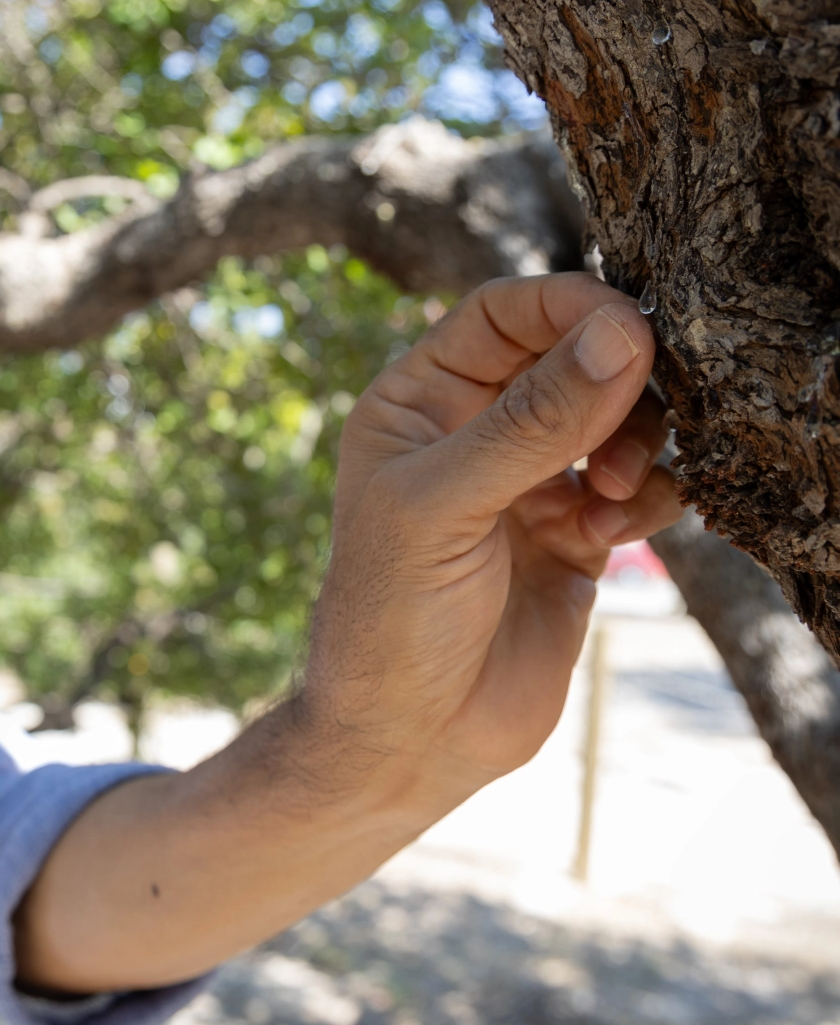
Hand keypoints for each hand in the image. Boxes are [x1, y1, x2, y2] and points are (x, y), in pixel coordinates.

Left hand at [14, 274, 684, 994]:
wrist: (411, 738)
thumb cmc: (392, 616)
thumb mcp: (446, 506)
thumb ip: (533, 421)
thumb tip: (622, 332)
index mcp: (417, 404)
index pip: (502, 313)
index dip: (566, 305)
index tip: (630, 324)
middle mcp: (474, 433)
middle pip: (572, 355)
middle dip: (614, 377)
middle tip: (629, 420)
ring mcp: (528, 483)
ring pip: (618, 416)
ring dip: (636, 439)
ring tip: (615, 489)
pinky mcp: (577, 536)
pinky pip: (643, 485)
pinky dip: (650, 495)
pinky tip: (620, 528)